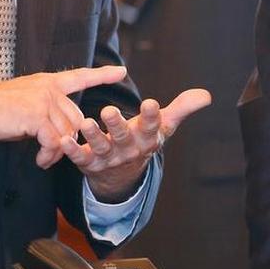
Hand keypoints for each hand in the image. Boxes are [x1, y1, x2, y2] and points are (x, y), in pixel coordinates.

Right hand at [0, 66, 127, 159]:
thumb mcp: (26, 104)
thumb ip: (46, 112)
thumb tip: (60, 134)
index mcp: (47, 82)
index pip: (80, 76)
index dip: (102, 74)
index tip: (121, 71)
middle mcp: (49, 88)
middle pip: (76, 118)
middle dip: (69, 139)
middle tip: (52, 154)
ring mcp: (43, 100)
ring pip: (66, 132)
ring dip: (57, 151)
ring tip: (44, 159)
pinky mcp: (36, 116)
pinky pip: (54, 141)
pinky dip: (49, 154)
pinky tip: (40, 160)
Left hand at [59, 88, 211, 200]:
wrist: (123, 174)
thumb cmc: (144, 139)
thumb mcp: (164, 126)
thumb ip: (183, 108)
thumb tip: (207, 95)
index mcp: (148, 138)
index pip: (152, 126)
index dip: (152, 116)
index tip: (150, 103)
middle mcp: (128, 149)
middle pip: (124, 137)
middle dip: (117, 125)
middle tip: (109, 110)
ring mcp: (108, 157)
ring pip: (101, 147)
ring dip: (93, 135)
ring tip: (86, 122)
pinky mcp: (89, 163)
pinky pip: (79, 157)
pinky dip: (71, 150)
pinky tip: (63, 140)